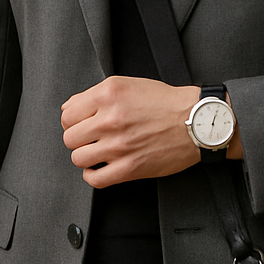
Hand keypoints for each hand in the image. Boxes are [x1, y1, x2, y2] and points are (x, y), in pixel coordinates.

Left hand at [60, 75, 242, 187]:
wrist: (196, 121)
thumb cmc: (166, 103)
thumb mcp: (128, 85)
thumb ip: (95, 95)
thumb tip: (68, 109)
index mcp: (108, 95)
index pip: (67, 114)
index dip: (73, 121)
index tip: (83, 125)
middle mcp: (110, 120)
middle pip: (70, 138)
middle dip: (79, 139)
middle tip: (92, 139)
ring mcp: (119, 146)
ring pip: (78, 158)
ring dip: (86, 157)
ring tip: (98, 153)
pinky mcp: (130, 168)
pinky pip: (95, 179)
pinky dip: (92, 176)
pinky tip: (100, 168)